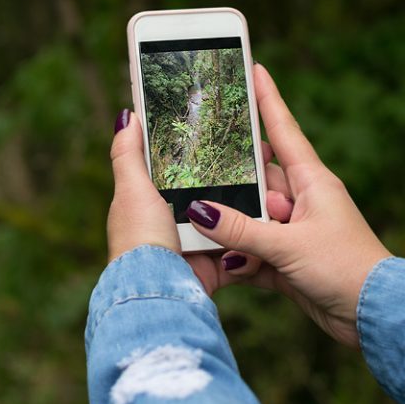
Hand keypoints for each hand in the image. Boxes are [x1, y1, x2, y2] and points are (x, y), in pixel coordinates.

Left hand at [106, 108, 269, 282]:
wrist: (158, 289)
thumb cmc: (139, 237)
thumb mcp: (131, 188)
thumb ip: (127, 152)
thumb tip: (127, 114)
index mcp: (153, 200)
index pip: (183, 167)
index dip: (207, 151)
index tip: (234, 134)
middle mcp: (174, 222)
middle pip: (214, 193)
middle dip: (242, 180)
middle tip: (267, 160)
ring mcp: (196, 245)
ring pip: (233, 220)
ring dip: (255, 210)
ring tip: (278, 192)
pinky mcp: (214, 266)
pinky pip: (242, 251)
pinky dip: (255, 243)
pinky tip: (274, 224)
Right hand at [185, 64, 391, 347]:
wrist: (375, 316)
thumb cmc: (344, 268)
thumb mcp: (289, 245)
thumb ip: (241, 229)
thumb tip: (198, 212)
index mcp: (311, 180)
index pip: (282, 130)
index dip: (267, 98)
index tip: (253, 67)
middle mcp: (301, 199)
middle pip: (255, 177)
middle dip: (228, 174)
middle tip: (194, 159)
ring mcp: (294, 229)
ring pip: (250, 215)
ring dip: (230, 224)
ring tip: (196, 222)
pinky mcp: (288, 258)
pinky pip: (252, 248)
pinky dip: (237, 255)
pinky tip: (217, 260)